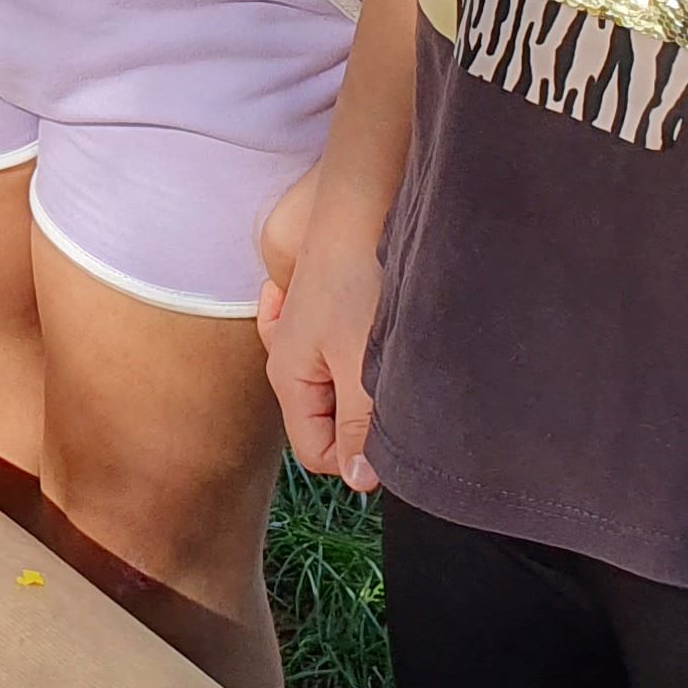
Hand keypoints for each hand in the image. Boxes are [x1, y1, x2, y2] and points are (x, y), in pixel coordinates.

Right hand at [257, 166, 387, 491]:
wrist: (361, 205)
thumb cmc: (360, 280)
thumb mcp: (363, 367)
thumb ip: (361, 427)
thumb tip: (358, 482)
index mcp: (288, 378)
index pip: (320, 454)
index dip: (361, 457)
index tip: (399, 432)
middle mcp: (289, 357)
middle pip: (329, 420)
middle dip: (364, 418)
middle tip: (396, 386)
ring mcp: (305, 330)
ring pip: (338, 387)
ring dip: (365, 382)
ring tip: (389, 351)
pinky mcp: (326, 307)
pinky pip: (339, 351)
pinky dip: (359, 348)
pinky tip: (378, 324)